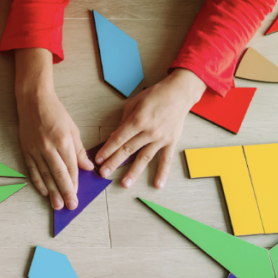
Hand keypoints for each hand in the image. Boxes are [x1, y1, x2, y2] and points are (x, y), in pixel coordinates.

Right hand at [18, 88, 94, 210]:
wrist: (33, 101)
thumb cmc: (55, 113)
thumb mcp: (73, 129)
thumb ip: (79, 150)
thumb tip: (87, 167)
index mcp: (63, 140)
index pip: (70, 167)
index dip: (74, 183)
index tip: (76, 195)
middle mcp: (48, 147)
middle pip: (58, 174)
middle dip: (65, 192)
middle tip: (70, 206)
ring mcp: (35, 149)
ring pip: (44, 175)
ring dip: (51, 191)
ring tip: (57, 205)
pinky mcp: (26, 150)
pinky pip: (32, 169)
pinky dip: (37, 182)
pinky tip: (43, 191)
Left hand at [96, 69, 206, 188]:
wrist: (179, 93)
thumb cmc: (155, 95)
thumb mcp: (134, 103)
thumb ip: (124, 120)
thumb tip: (114, 137)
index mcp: (138, 120)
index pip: (119, 139)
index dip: (107, 150)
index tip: (99, 159)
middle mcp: (149, 131)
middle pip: (128, 150)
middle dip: (114, 162)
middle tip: (104, 173)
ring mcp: (161, 138)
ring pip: (144, 158)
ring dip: (134, 172)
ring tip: (125, 184)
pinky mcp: (171, 142)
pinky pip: (166, 160)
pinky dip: (162, 173)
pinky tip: (157, 185)